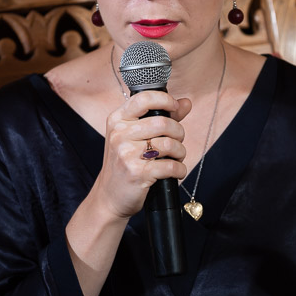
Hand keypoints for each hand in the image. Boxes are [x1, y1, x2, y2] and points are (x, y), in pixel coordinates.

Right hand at [93, 90, 191, 218]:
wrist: (109, 196)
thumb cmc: (125, 163)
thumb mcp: (136, 136)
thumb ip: (162, 116)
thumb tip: (186, 102)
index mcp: (117, 120)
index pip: (144, 98)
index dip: (166, 100)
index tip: (175, 107)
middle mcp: (119, 134)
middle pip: (163, 122)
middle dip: (179, 132)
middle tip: (177, 142)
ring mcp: (126, 154)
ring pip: (169, 144)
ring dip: (180, 152)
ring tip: (176, 157)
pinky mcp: (136, 173)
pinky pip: (170, 166)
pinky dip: (179, 169)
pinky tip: (176, 171)